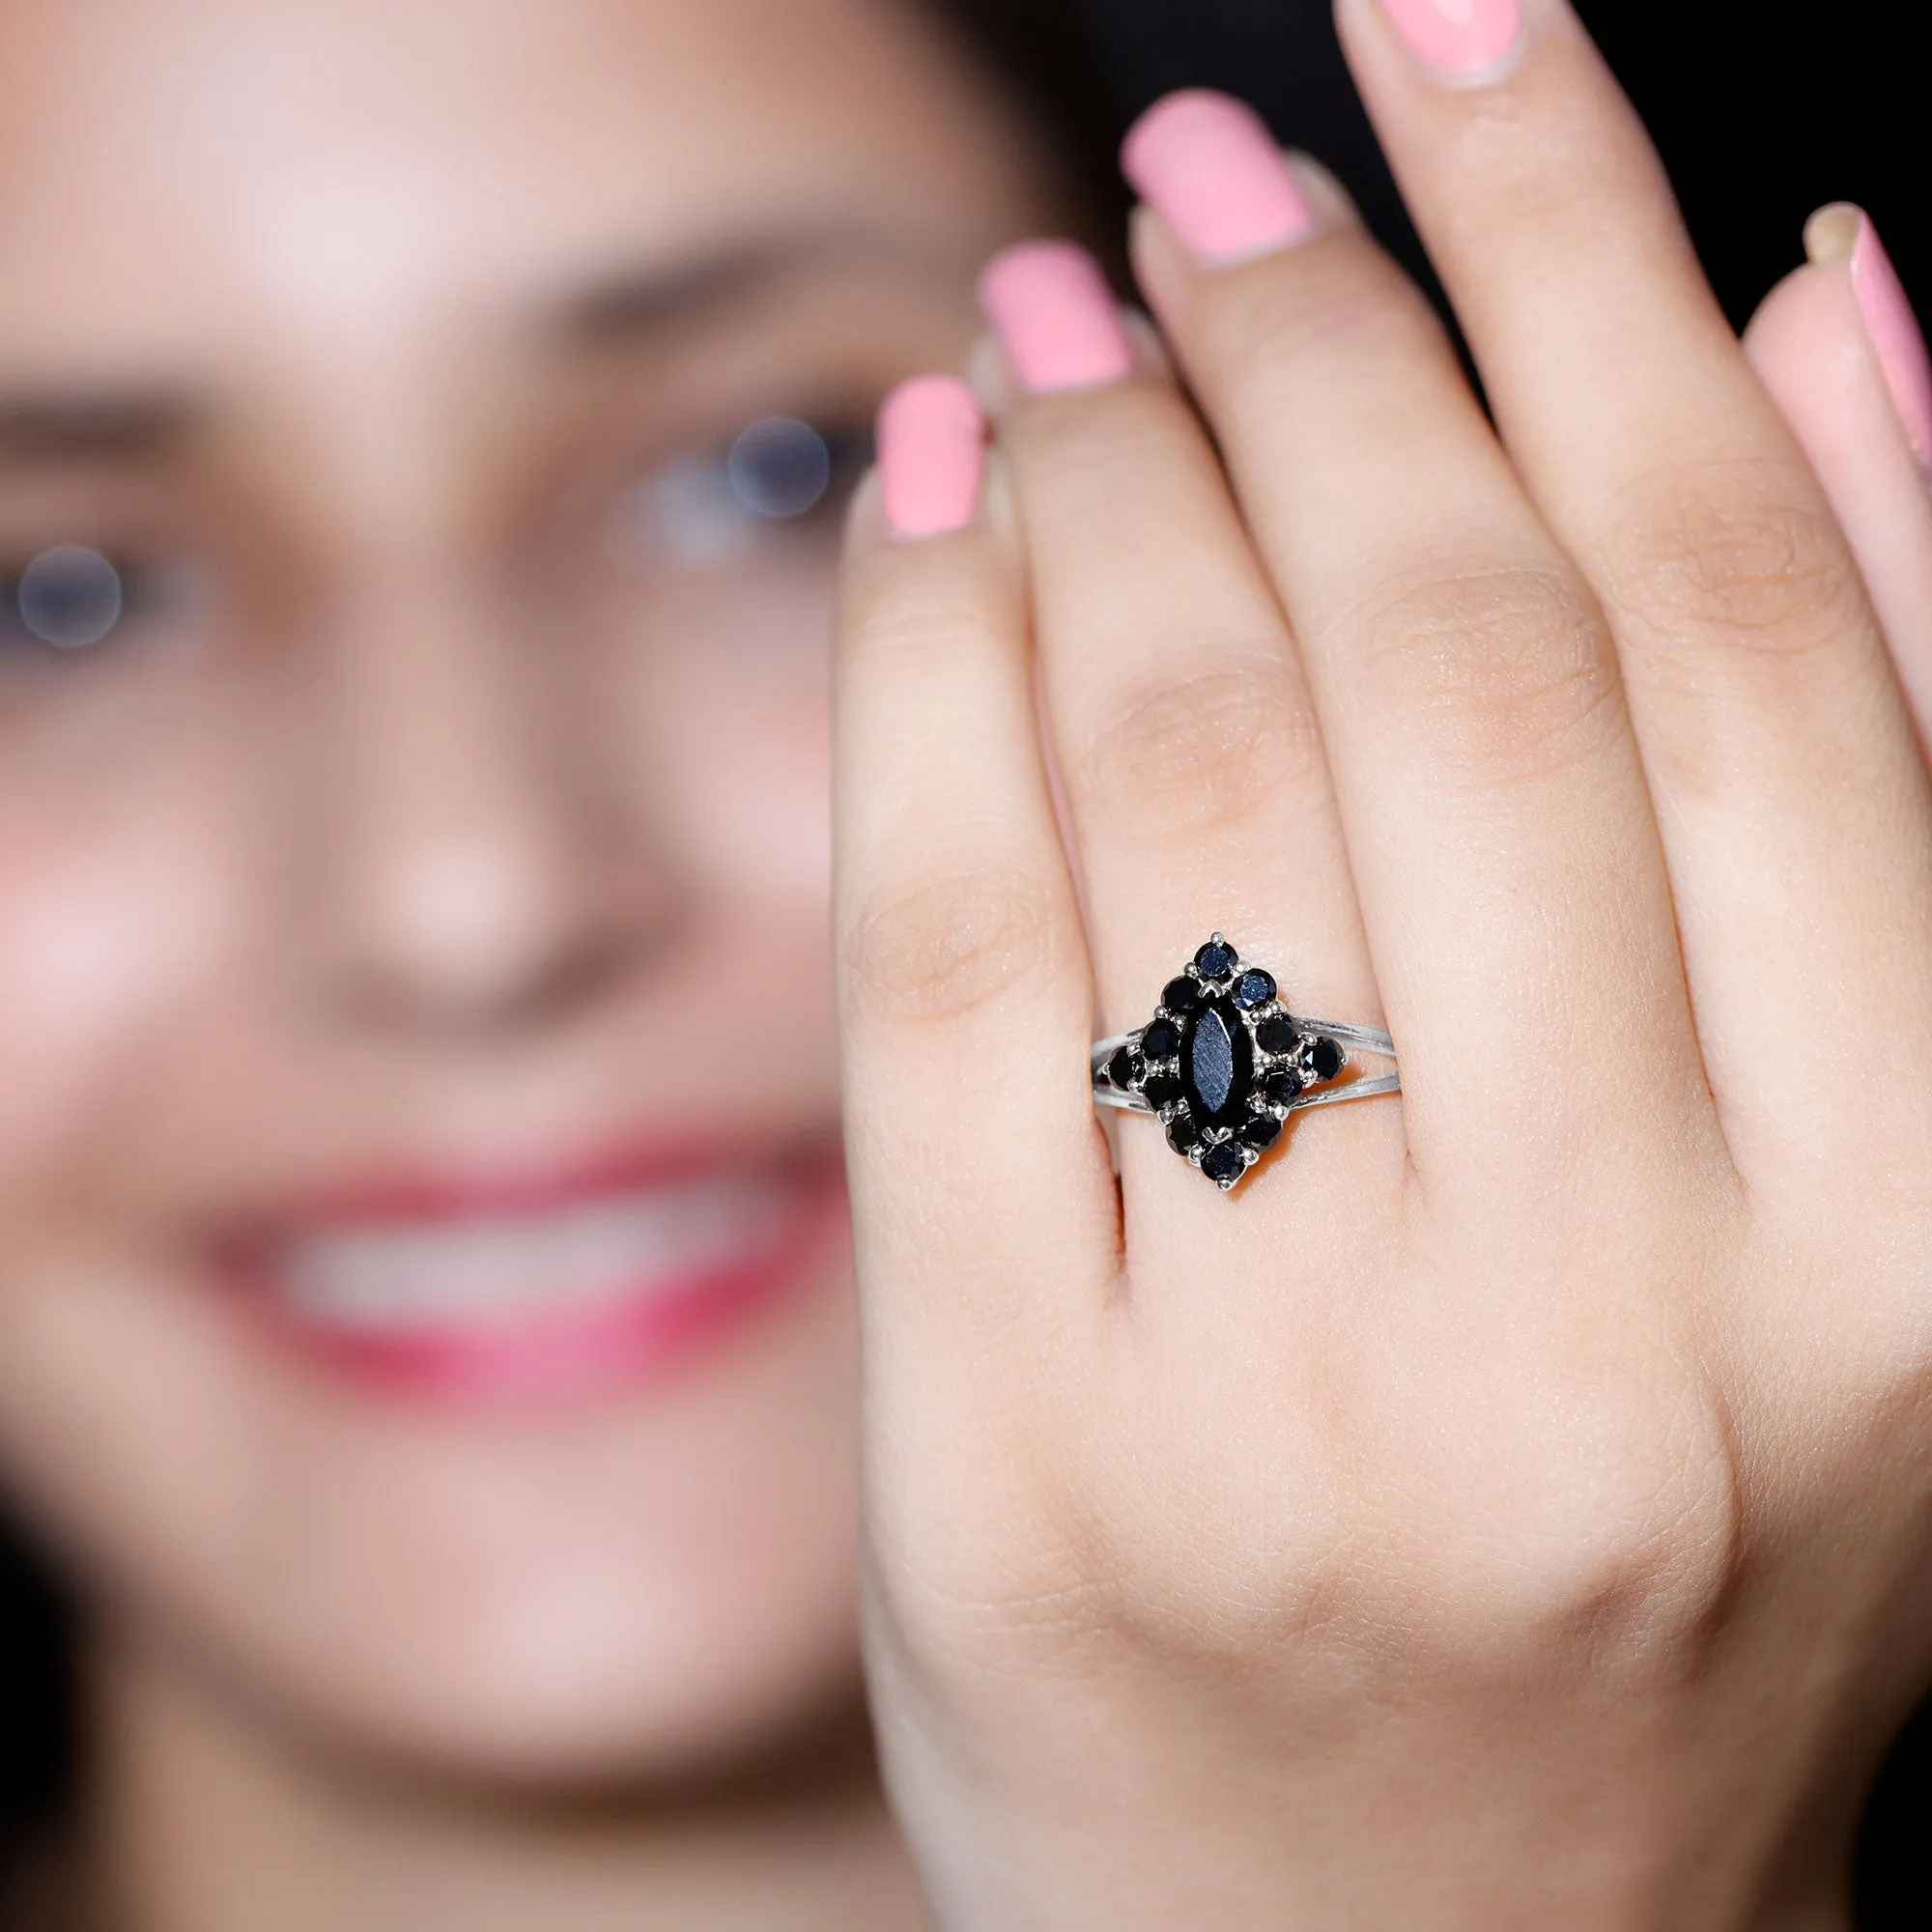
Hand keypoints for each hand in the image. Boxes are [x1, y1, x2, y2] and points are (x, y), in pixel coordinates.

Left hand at [834, 1, 1931, 1922]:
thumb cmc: (1625, 1572)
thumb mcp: (1841, 1218)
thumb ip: (1857, 762)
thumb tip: (1830, 314)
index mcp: (1899, 1241)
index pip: (1733, 618)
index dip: (1589, 260)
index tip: (1465, 33)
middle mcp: (1630, 1322)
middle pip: (1448, 657)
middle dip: (1318, 339)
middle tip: (1207, 185)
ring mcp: (1308, 1410)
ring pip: (1187, 775)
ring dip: (1109, 469)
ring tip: (1063, 315)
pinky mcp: (1027, 1470)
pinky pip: (949, 969)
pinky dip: (922, 677)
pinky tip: (925, 508)